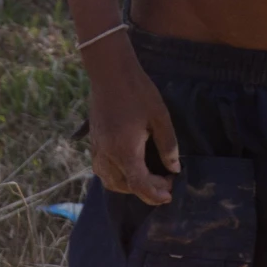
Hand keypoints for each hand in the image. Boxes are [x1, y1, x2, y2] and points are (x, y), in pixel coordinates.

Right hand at [86, 40, 180, 204]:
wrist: (110, 71)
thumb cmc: (138, 91)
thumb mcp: (160, 117)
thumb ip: (168, 145)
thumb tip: (174, 168)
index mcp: (124, 150)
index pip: (139, 185)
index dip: (155, 194)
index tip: (169, 194)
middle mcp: (107, 154)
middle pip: (124, 186)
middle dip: (145, 190)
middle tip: (164, 179)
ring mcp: (97, 148)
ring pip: (110, 180)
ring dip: (128, 185)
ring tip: (147, 177)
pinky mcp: (93, 141)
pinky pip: (102, 169)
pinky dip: (116, 175)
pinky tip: (129, 165)